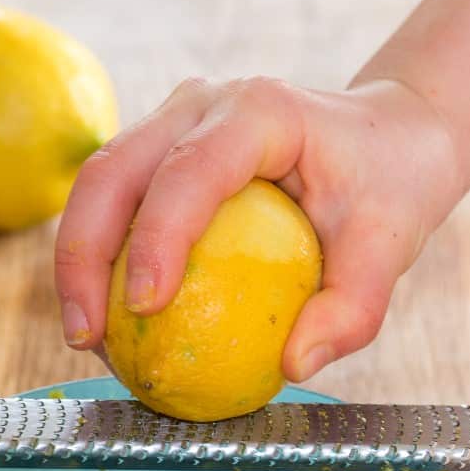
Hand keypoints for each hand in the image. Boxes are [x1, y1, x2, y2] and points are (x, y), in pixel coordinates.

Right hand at [54, 77, 462, 380]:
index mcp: (260, 112)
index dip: (158, 236)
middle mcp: (204, 104)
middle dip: (83, 255)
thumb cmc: (390, 185)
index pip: (190, 171)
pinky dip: (102, 260)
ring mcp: (175, 121)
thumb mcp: (390, 248)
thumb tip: (294, 367)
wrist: (390, 138)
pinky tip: (110, 325)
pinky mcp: (163, 149)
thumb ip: (352, 310)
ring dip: (79, 261)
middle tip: (86, 338)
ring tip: (87, 341)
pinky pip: (117, 203)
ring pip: (99, 183)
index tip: (146, 308)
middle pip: (115, 170)